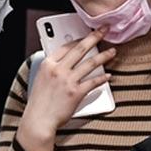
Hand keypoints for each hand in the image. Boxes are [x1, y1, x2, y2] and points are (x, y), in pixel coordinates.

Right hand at [18, 30, 114, 150]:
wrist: (39, 120)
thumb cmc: (39, 103)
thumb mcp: (41, 80)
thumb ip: (53, 69)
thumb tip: (66, 63)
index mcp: (48, 64)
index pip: (65, 46)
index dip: (79, 39)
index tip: (86, 35)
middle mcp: (58, 70)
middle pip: (80, 49)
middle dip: (94, 37)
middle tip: (103, 31)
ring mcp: (68, 81)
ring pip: (90, 63)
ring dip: (103, 56)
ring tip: (112, 51)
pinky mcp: (76, 93)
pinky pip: (93, 82)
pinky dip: (102, 78)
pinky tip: (108, 75)